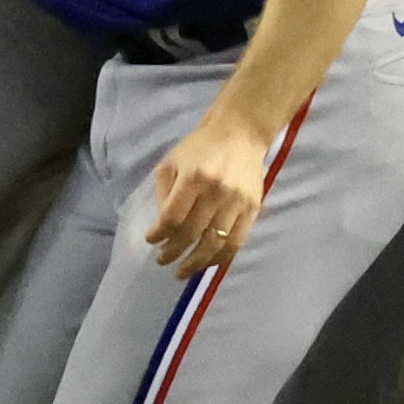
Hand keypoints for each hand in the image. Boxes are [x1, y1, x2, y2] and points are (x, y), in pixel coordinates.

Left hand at [144, 104, 281, 271]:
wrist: (240, 132)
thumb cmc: (200, 146)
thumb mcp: (173, 161)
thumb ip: (164, 193)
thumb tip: (162, 227)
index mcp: (193, 178)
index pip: (172, 218)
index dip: (159, 234)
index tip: (151, 241)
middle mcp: (216, 192)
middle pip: (192, 234)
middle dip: (174, 252)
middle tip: (163, 261)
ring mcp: (237, 202)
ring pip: (215, 244)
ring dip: (196, 262)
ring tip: (183, 271)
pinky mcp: (252, 208)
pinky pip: (237, 242)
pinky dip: (220, 258)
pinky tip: (207, 264)